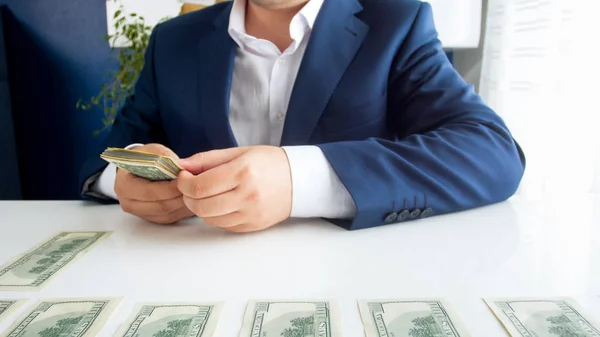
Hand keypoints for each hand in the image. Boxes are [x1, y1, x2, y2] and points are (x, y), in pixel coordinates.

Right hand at [114, 143, 193, 223]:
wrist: (137, 168)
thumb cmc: (144, 158)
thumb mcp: (152, 151)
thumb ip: (164, 157)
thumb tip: (179, 166)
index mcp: (124, 185)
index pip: (150, 192)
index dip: (170, 188)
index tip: (186, 180)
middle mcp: (128, 203)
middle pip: (160, 206)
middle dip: (180, 197)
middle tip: (196, 188)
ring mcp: (140, 213)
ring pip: (167, 214)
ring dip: (184, 206)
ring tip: (197, 194)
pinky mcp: (151, 218)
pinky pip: (170, 218)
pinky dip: (183, 211)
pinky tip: (194, 201)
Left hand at [177, 146, 292, 232]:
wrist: (300, 180)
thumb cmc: (270, 163)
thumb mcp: (240, 152)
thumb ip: (208, 159)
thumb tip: (181, 165)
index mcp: (243, 172)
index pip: (200, 186)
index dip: (184, 183)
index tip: (184, 176)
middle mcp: (247, 195)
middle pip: (201, 206)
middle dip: (188, 197)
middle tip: (190, 187)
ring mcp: (251, 213)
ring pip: (210, 219)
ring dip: (200, 208)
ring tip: (206, 195)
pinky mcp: (253, 226)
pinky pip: (223, 226)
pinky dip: (216, 216)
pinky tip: (221, 204)